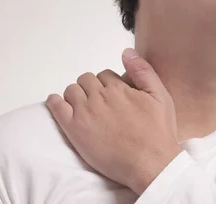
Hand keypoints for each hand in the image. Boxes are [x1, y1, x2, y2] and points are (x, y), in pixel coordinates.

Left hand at [45, 48, 182, 194]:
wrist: (150, 163)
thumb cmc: (157, 132)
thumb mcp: (160, 96)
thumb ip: (143, 71)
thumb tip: (127, 52)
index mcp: (118, 88)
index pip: (104, 75)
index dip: (107, 84)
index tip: (111, 95)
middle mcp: (99, 97)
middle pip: (86, 80)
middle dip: (91, 87)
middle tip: (98, 101)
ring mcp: (85, 113)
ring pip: (71, 90)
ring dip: (76, 94)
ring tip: (83, 106)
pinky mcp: (74, 130)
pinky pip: (57, 107)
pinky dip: (55, 102)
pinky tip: (57, 103)